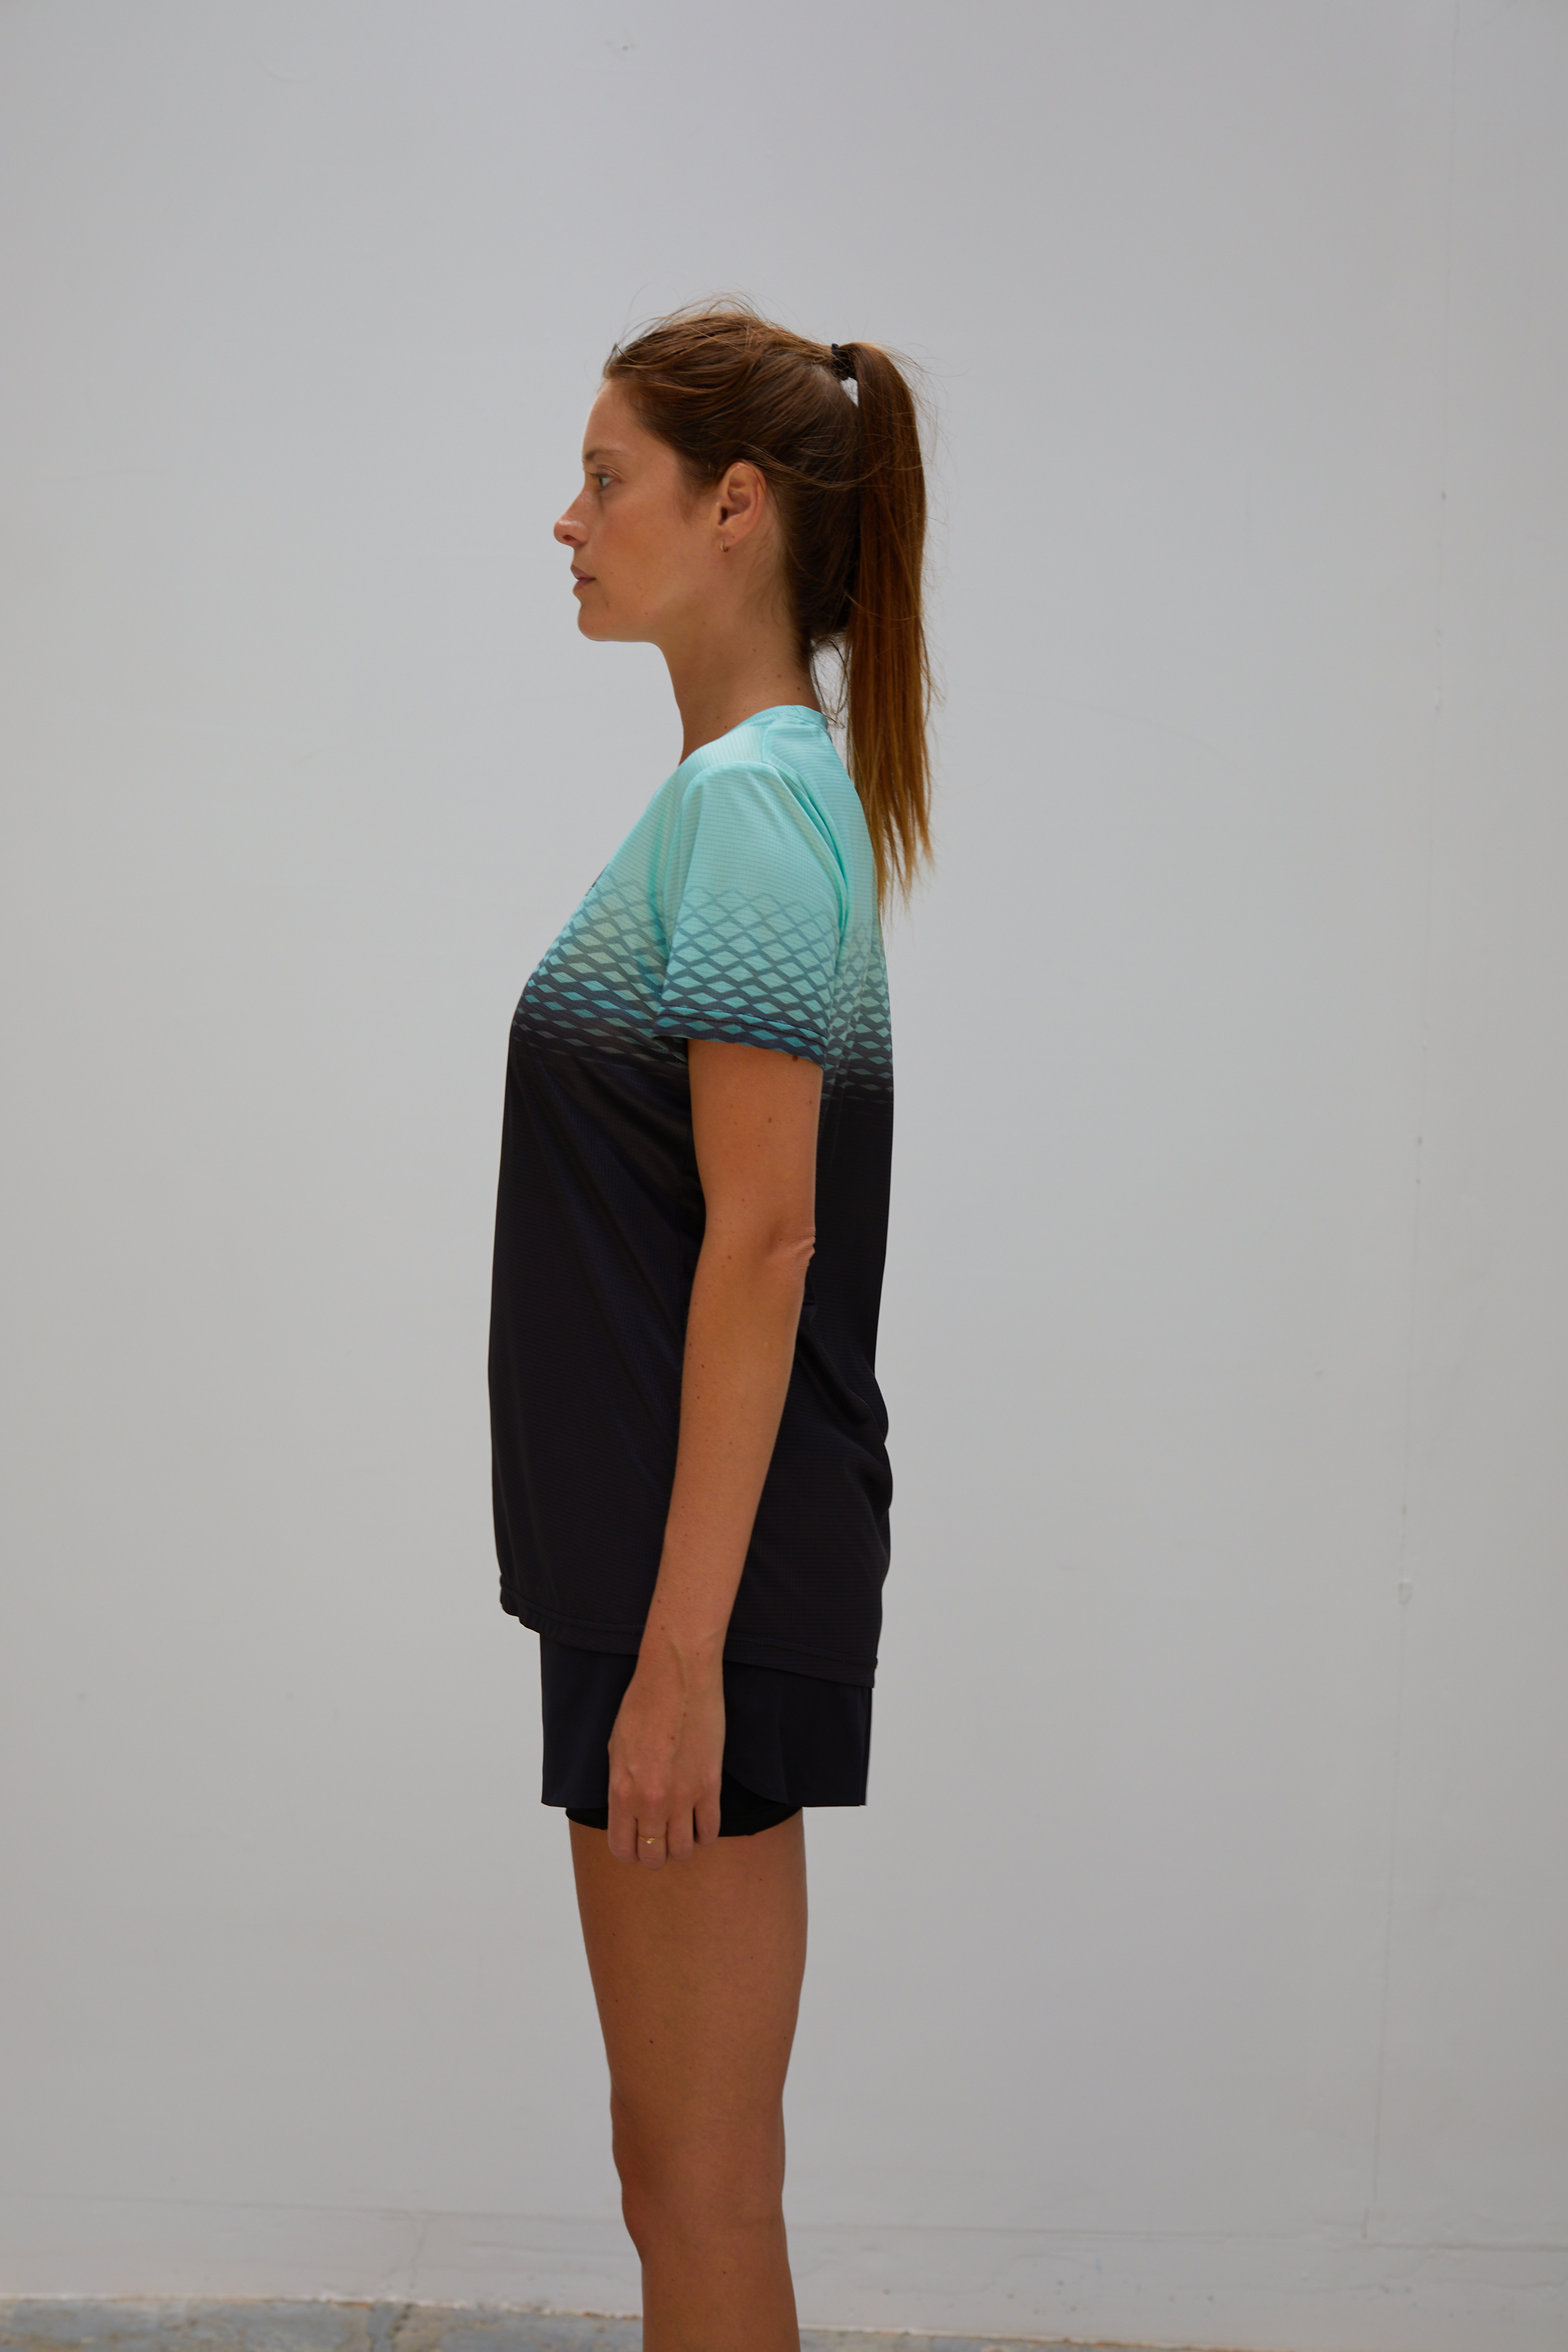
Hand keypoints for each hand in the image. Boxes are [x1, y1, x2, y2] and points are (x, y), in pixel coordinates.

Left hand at [605, 1641, 724, 1866]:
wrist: (677, 1677)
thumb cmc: (642, 1706)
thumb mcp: (616, 1749)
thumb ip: (621, 1787)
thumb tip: (628, 1812)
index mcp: (622, 1791)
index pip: (623, 1848)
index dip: (629, 1852)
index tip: (636, 1844)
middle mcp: (651, 1801)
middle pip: (655, 1856)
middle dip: (655, 1853)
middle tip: (659, 1837)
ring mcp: (684, 1796)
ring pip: (685, 1850)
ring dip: (682, 1845)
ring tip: (681, 1829)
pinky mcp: (710, 1785)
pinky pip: (712, 1830)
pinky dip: (706, 1832)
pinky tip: (700, 1819)